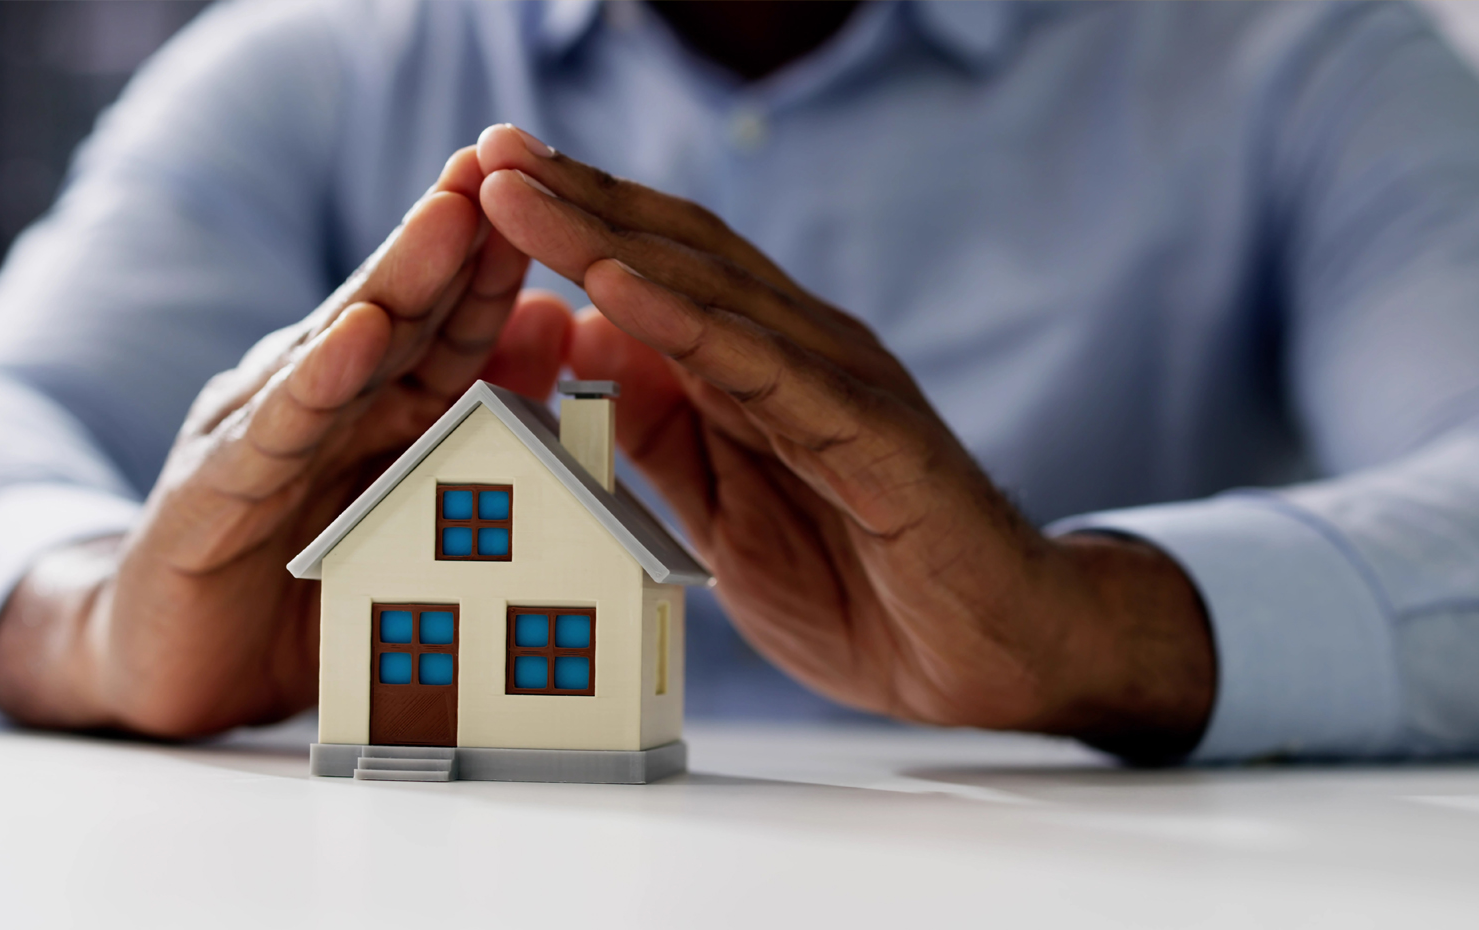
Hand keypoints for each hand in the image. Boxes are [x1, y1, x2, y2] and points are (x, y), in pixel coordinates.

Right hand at [0, 147, 572, 736]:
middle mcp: (314, 401)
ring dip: (397, 279)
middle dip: (449, 235)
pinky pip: (272, 432)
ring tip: (450, 218)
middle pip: (396, 307)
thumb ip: (478, 423)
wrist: (168, 666)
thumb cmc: (301, 588)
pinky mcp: (213, 491)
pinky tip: (352, 339)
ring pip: (337, 347)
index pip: (443, 323)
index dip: (494, 261)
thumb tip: (555, 327)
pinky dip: (313, 384)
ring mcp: (258, 435)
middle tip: (500, 162)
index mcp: (370, 407)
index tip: (554, 193)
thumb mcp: (409, 510)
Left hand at [475, 125, 1215, 759]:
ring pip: (713, 292)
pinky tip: (616, 288)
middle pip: (677, 254)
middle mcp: (803, 353)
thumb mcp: (718, 512)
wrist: (988, 661)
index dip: (577, 222)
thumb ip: (660, 432)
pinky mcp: (875, 438)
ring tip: (525, 195)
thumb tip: (582, 348)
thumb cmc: (860, 588)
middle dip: (578, 200)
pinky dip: (687, 324)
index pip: (660, 268)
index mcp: (763, 367)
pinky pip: (767, 372)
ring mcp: (842, 387)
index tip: (490, 183)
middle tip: (491, 151)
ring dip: (608, 239)